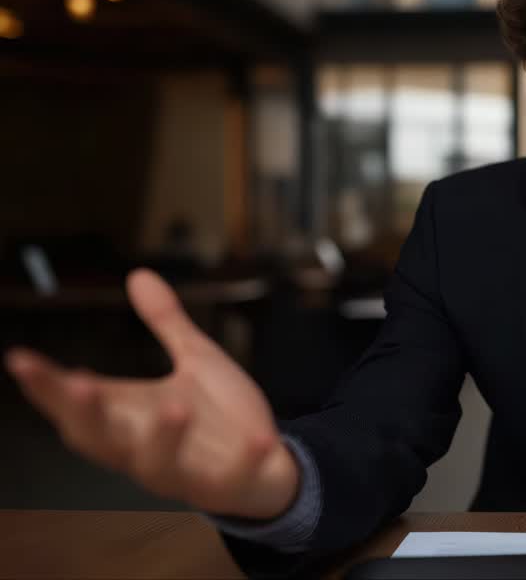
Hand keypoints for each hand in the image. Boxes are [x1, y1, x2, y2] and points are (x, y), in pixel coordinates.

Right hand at [4, 270, 297, 518]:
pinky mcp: (227, 485)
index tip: (20, 359)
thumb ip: (166, 324)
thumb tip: (138, 274)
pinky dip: (244, 460)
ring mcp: (184, 473)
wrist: (266, 463)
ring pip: (157, 467)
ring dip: (162, 439)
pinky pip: (231, 478)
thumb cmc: (217, 414)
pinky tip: (262, 438)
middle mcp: (144, 450)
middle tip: (78, 384)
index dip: (47, 387)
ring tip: (176, 407)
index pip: (75, 406)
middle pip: (100, 441)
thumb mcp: (195, 360)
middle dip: (86, 416)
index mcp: (129, 420)